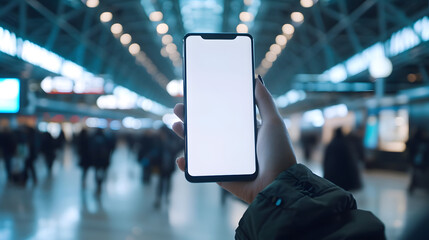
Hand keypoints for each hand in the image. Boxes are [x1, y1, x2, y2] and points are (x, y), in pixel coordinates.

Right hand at [172, 79, 296, 203]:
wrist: (276, 184)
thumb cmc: (278, 153)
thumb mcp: (274, 122)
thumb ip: (265, 102)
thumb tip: (256, 80)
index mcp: (245, 129)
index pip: (222, 113)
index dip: (208, 104)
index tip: (194, 94)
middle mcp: (233, 142)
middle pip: (206, 127)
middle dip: (191, 117)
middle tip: (179, 107)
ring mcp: (225, 158)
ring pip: (199, 145)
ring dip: (185, 136)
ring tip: (175, 125)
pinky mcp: (220, 174)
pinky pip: (199, 168)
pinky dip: (188, 164)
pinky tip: (182, 158)